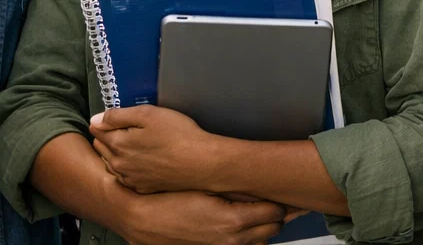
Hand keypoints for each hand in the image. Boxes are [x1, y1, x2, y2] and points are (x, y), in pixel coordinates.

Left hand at [91, 105, 218, 194]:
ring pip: (113, 163)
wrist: (201, 163)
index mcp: (118, 144)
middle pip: (101, 147)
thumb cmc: (178, 135)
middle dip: (108, 136)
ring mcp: (130, 179)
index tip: (118, 116)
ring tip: (136, 143)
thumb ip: (118, 116)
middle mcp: (119, 165)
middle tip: (128, 128)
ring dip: (117, 153)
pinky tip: (144, 160)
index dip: (106, 119)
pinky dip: (130, 168)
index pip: (96, 129)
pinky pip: (127, 176)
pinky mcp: (143, 188)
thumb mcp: (147, 114)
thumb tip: (95, 119)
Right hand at [116, 186, 288, 244]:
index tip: (279, 191)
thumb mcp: (207, 187)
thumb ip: (237, 188)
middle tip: (272, 199)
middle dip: (274, 215)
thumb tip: (259, 184)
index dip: (278, 200)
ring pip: (261, 242)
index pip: (274, 212)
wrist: (144, 220)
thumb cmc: (171, 201)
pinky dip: (249, 239)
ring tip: (258, 212)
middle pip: (273, 229)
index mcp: (234, 221)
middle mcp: (233, 240)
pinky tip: (242, 226)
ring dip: (263, 228)